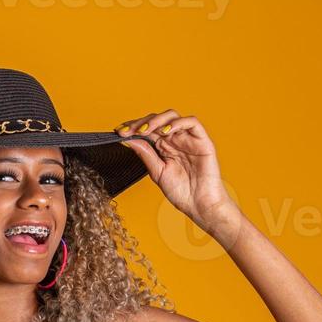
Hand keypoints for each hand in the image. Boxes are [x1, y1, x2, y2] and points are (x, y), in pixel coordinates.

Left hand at [114, 110, 237, 235]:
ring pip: (172, 116)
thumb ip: (145, 153)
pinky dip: (177, 123)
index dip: (132, 127)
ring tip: (145, 130)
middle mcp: (175, 140)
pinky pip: (192, 122)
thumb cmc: (182, 193)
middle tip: (128, 130)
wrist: (200, 206)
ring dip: (156, 120)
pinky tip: (165, 131)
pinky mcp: (202, 141)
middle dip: (140, 122)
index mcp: (164, 147)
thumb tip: (128, 139)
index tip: (118, 132)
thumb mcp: (157, 172)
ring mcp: (189, 139)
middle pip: (157, 119)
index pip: (147, 129)